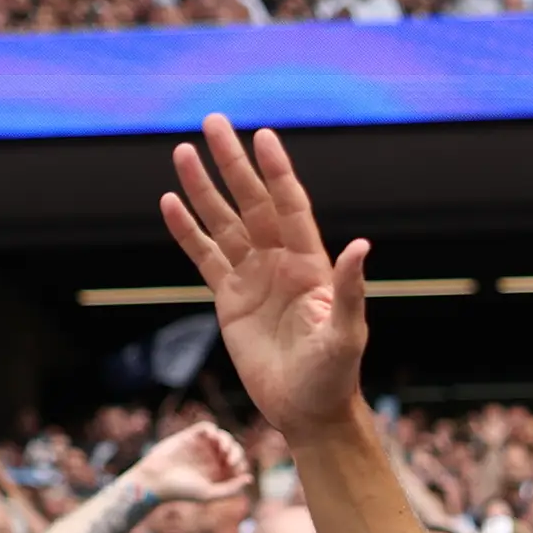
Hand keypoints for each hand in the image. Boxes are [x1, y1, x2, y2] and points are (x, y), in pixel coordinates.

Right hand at [128, 417, 252, 505]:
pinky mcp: (189, 437)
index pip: (237, 462)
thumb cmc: (181, 491)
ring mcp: (200, 447)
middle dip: (235, 452)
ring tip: (223, 450)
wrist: (155, 481)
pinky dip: (213, 430)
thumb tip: (250, 478)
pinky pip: (207, 427)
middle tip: (230, 460)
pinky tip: (213, 439)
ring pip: (222, 436)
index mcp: (217, 472)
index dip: (240, 463)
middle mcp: (210, 458)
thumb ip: (230, 488)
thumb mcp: (209, 493)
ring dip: (227, 441)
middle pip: (232, 448)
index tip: (234, 469)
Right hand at [162, 116, 370, 441]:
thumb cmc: (335, 375)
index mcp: (311, 264)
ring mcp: (253, 278)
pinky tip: (170, 202)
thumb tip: (362, 247)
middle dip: (232, 164)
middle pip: (251, 203)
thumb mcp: (347, 334)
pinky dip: (187, 232)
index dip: (276, 172)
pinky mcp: (230, 300)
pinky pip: (204, 257)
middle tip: (213, 122)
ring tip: (182, 152)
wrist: (308, 410)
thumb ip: (350, 290)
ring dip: (203, 189)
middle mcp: (281, 262)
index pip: (290, 206)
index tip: (262, 136)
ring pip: (223, 223)